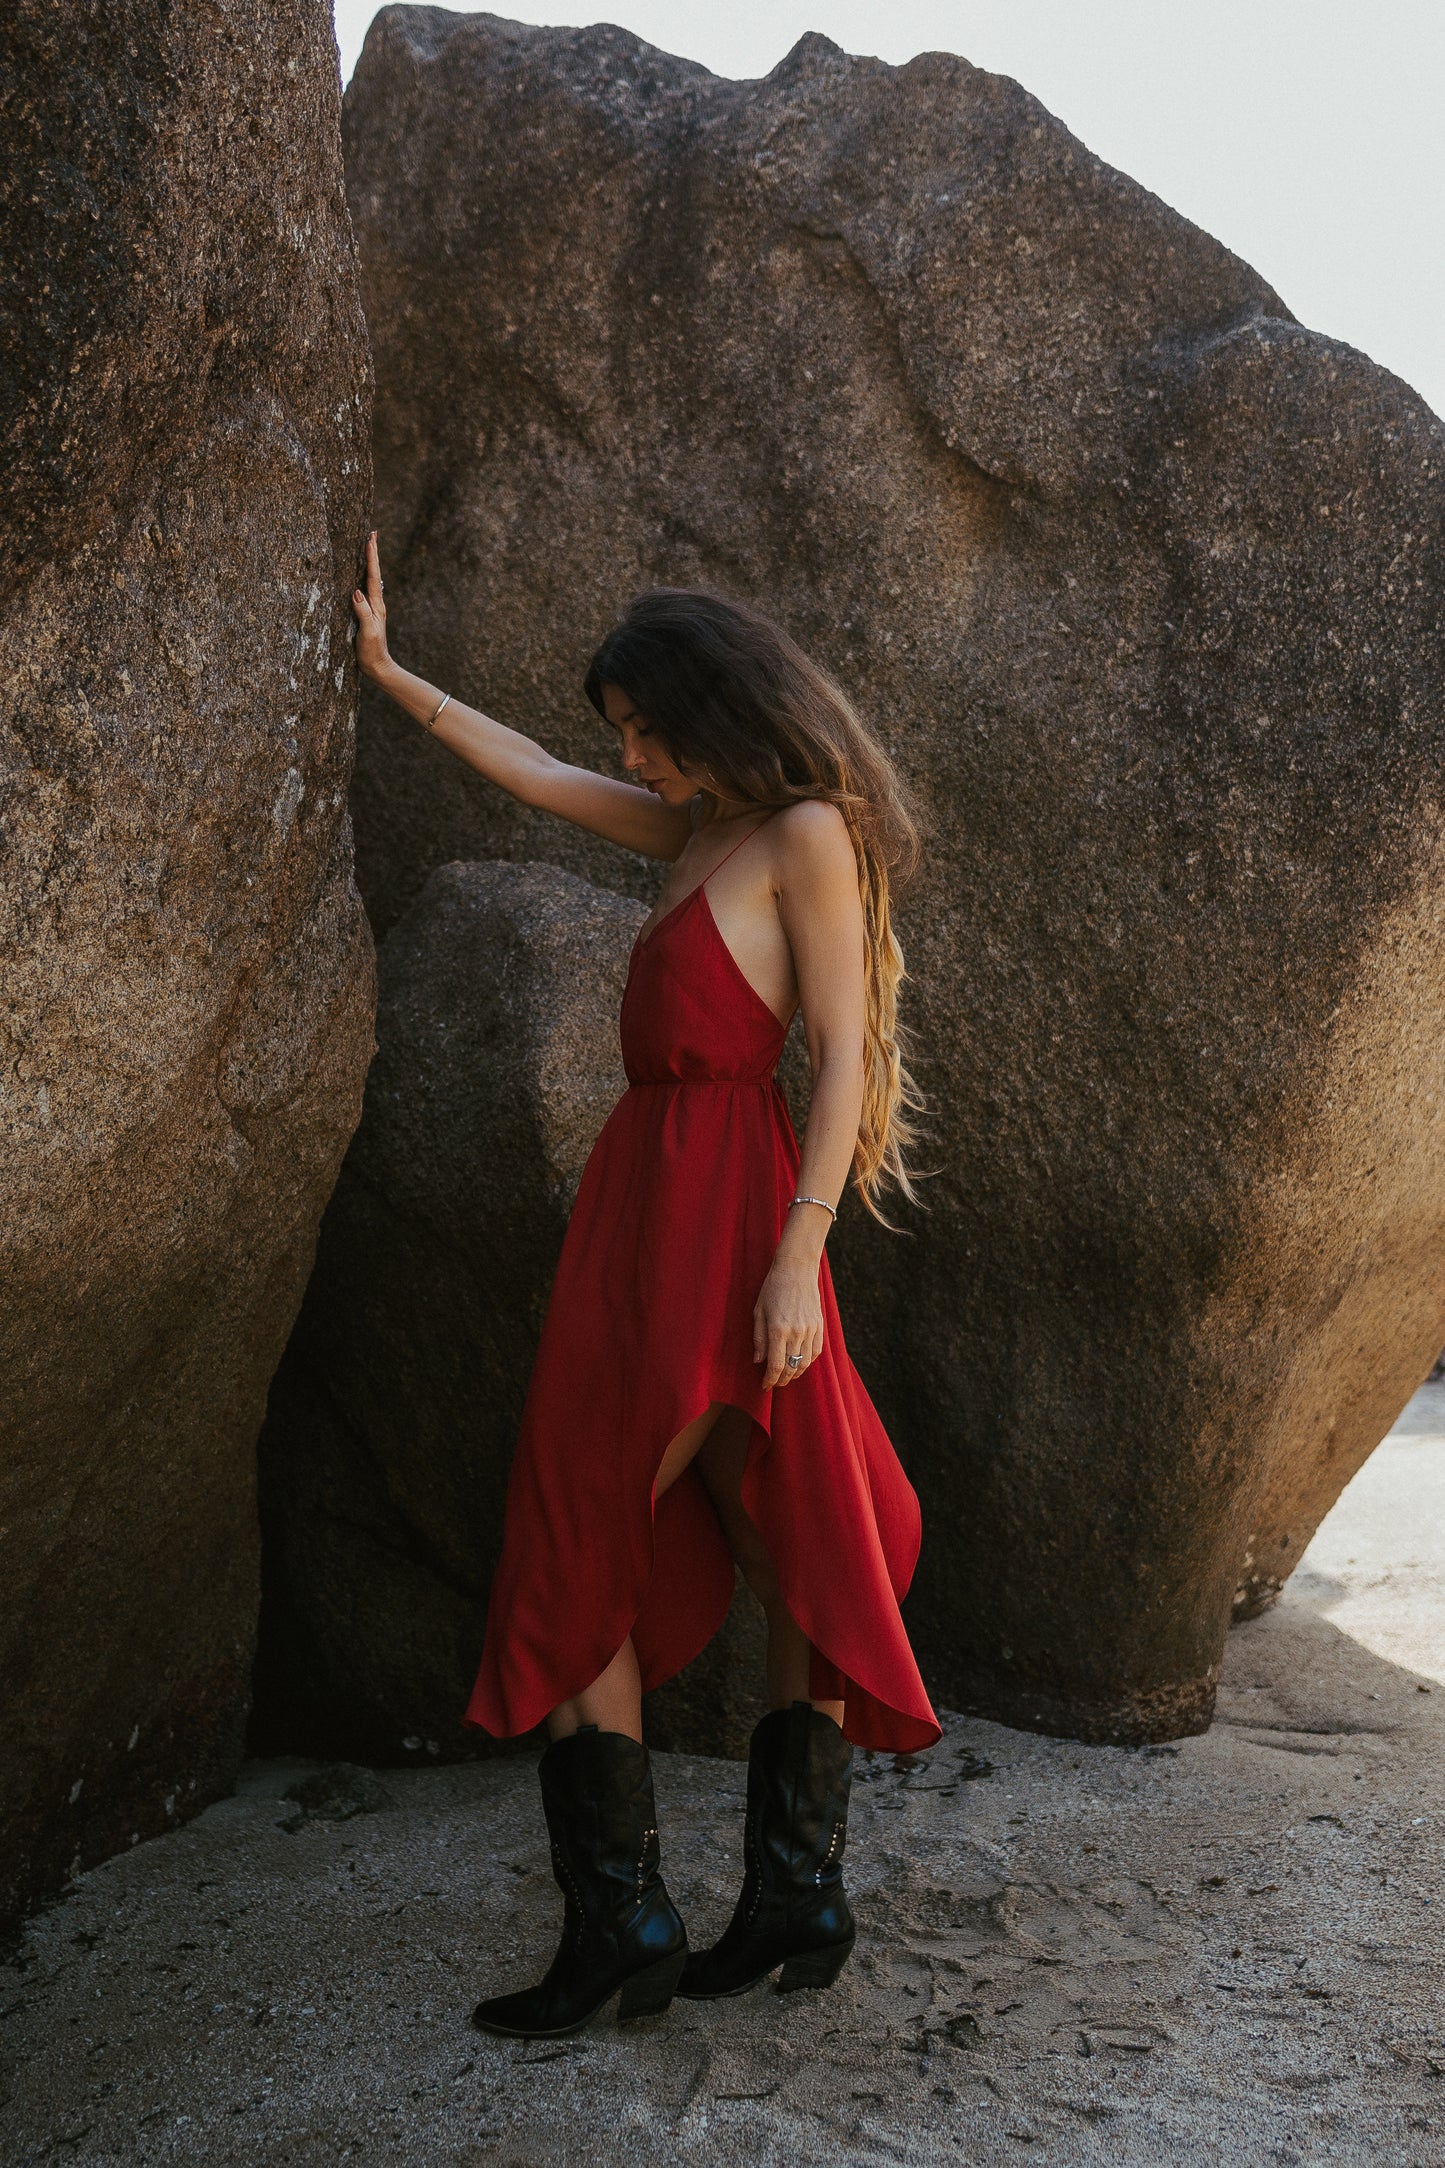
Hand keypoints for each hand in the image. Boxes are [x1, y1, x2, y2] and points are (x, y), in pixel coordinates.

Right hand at [351, 531, 390, 678]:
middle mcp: (376, 603)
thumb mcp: (367, 632)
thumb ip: (363, 612)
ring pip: (370, 579)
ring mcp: (372, 608)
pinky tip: (359, 575)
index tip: (370, 539)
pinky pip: (365, 589)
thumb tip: (356, 592)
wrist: (378, 668)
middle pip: (374, 573)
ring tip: (367, 547)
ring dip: (369, 562)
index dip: (372, 557)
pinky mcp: (367, 614)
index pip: (374, 576)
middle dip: (372, 553)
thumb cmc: (372, 651)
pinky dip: (363, 577)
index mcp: (376, 605)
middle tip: (372, 534)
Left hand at [753, 1256, 824, 1388]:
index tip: (764, 1386)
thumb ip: (758, 1338)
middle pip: (791, 1368)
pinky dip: (808, 1362)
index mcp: (778, 1330)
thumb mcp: (758, 1311)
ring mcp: (810, 1330)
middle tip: (774, 1383)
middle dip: (781, 1380)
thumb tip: (758, 1361)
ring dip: (795, 1374)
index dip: (770, 1380)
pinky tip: (800, 1363)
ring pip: (805, 1363)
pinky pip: (816, 1352)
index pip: (776, 1365)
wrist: (796, 1269)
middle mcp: (796, 1332)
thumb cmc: (772, 1288)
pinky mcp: (819, 1326)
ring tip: (786, 1376)